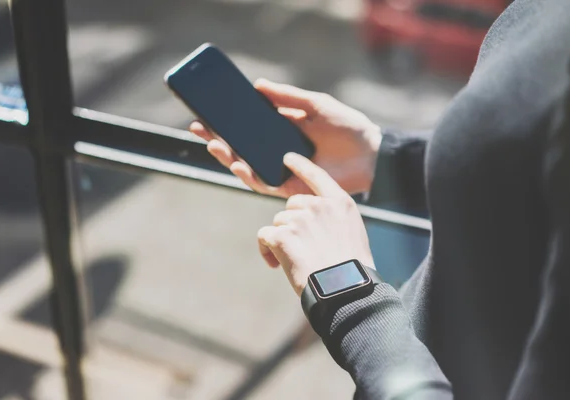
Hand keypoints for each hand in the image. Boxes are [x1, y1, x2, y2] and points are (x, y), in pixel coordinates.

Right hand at [189, 79, 381, 197]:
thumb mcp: (316, 105)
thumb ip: (287, 97)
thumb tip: (257, 85)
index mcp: (282, 130)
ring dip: (228, 158)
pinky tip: (238, 164)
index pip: (247, 126)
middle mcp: (277, 151)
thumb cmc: (347, 126)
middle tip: (198, 128)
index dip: (226, 121)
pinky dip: (249, 175)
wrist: (371, 154)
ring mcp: (282, 170)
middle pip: (241, 147)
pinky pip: (264, 183)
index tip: (206, 112)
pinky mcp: (290, 187)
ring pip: (247, 167)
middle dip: (217, 138)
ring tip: (213, 144)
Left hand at [258, 152, 374, 295]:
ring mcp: (299, 219)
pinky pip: (264, 236)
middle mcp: (319, 206)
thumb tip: (310, 218)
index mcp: (340, 203)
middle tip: (303, 248)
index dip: (301, 166)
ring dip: (280, 239)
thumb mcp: (351, 234)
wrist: (343, 290)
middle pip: (291, 205)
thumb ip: (332, 218)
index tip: (288, 158)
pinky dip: (266, 250)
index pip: (317, 176)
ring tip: (296, 261)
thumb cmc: (350, 270)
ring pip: (277, 222)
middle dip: (292, 224)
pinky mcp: (281, 235)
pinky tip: (277, 265)